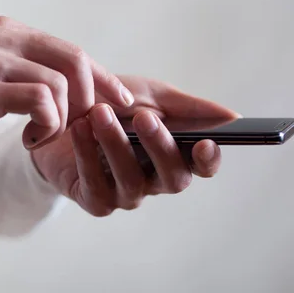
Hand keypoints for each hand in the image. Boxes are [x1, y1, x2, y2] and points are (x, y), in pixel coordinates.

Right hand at [0, 16, 132, 156]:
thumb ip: (17, 65)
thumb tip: (61, 85)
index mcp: (5, 29)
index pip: (70, 49)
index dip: (103, 77)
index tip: (122, 101)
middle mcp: (1, 36)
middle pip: (76, 61)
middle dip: (94, 98)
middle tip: (84, 128)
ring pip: (62, 84)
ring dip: (63, 119)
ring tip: (40, 138)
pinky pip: (41, 102)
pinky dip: (46, 126)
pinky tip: (27, 141)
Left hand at [31, 75, 238, 215]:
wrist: (61, 112)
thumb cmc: (111, 103)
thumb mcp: (148, 95)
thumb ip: (187, 107)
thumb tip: (232, 117)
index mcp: (173, 153)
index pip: (202, 166)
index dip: (208, 160)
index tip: (206, 143)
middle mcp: (154, 179)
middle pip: (173, 177)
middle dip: (160, 146)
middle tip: (143, 116)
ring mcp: (125, 193)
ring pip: (132, 180)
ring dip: (117, 145)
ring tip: (101, 113)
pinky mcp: (95, 199)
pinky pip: (96, 184)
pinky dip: (87, 153)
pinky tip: (81, 128)